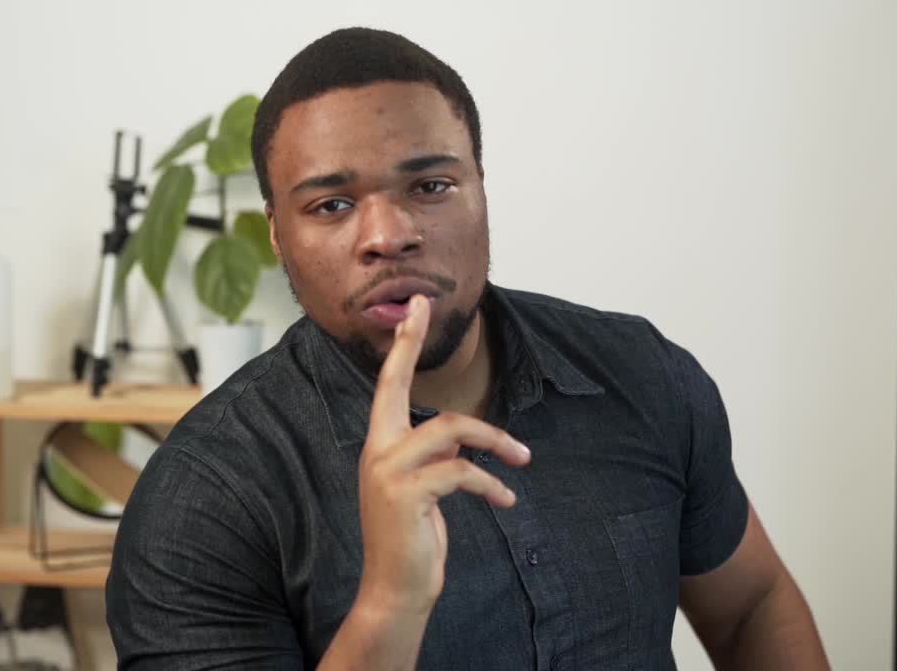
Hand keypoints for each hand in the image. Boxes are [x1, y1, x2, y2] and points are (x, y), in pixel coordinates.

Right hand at [355, 294, 531, 617]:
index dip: (401, 346)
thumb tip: (459, 440)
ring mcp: (386, 472)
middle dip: (410, 345)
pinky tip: (506, 498)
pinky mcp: (407, 495)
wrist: (396, 591)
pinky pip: (462, 471)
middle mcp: (376, 452)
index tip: (412, 307)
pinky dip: (491, 483)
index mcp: (379, 446)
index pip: (387, 386)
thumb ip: (434, 457)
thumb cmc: (412, 540)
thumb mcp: (424, 489)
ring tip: (520, 460)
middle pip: (398, 386)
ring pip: (450, 429)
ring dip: (494, 440)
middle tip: (425, 306)